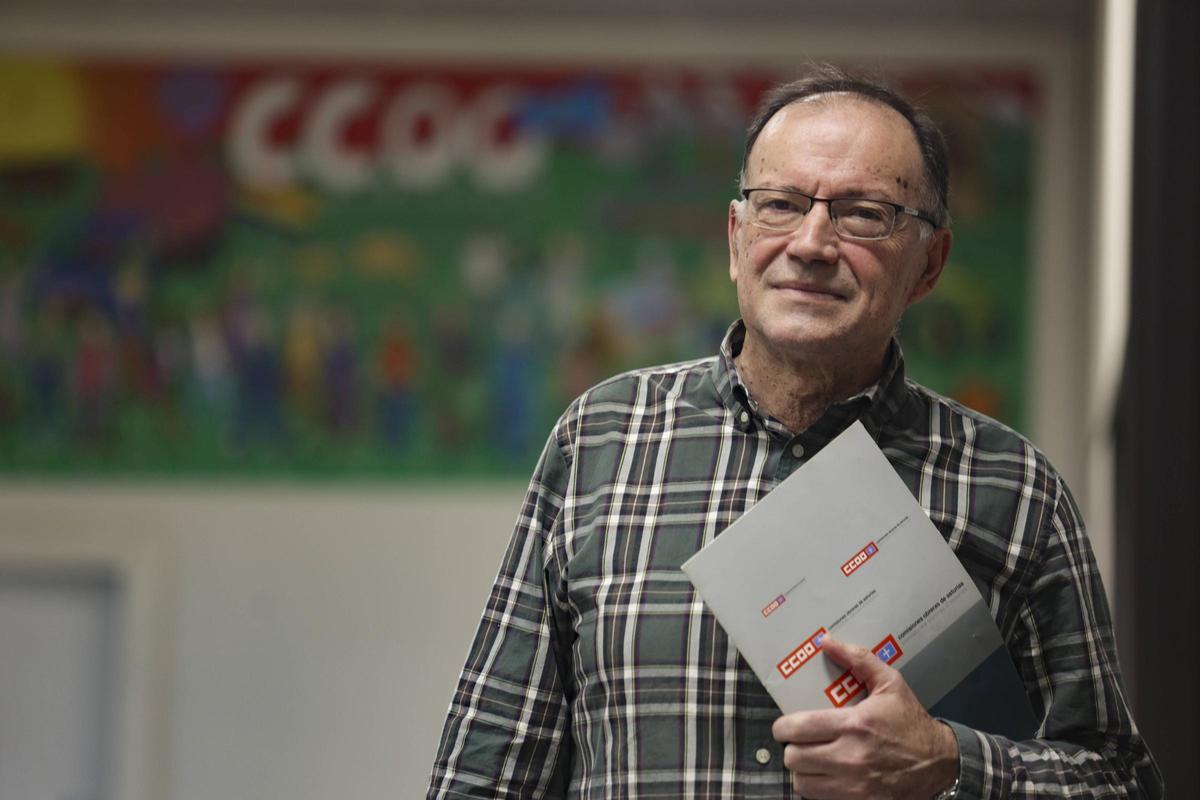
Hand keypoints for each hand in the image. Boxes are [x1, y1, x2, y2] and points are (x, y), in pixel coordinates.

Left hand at [771, 635, 958, 798]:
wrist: (940, 763)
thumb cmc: (910, 722)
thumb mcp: (890, 683)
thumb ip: (858, 659)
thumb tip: (826, 641)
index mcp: (854, 724)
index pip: (798, 728)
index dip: (782, 727)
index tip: (784, 726)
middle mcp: (851, 757)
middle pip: (794, 758)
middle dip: (792, 748)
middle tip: (799, 742)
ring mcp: (855, 786)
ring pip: (802, 783)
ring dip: (802, 771)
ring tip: (810, 760)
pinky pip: (820, 799)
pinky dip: (817, 788)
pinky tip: (825, 776)